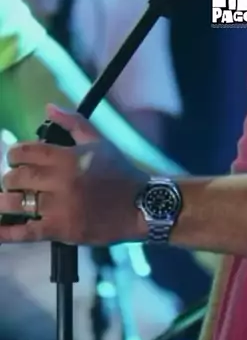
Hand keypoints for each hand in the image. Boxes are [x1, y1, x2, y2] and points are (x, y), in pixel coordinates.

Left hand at [0, 104, 148, 245]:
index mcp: (68, 157)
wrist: (140, 205)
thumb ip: (73, 122)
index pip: (27, 151)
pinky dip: (6, 232)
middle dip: (9, 178)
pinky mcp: (61, 230)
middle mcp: (60, 180)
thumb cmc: (119, 171)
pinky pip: (25, 232)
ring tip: (5, 201)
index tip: (15, 159)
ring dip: (4, 202)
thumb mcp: (98, 141)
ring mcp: (59, 207)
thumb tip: (49, 107)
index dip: (14, 154)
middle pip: (17, 177)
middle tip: (13, 182)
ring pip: (16, 203)